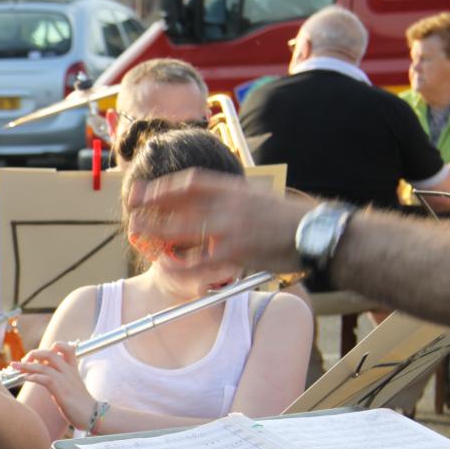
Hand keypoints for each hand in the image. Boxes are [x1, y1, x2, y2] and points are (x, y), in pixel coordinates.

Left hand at [12, 343, 95, 428]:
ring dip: (26, 365)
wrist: (92, 415)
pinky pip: (45, 379)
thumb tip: (43, 374)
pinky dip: (33, 377)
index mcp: (72, 368)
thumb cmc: (80, 403)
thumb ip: (59, 378)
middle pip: (50, 353)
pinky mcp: (61, 392)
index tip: (40, 355)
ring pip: (44, 366)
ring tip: (15, 366)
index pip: (66, 347)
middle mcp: (69, 371)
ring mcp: (65, 380)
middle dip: (33, 354)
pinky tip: (25, 378)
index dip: (52, 347)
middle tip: (22, 361)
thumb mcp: (70, 386)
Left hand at [126, 169, 309, 273]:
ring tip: (138, 235)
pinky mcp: (236, 254)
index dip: (164, 186)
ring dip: (157, 234)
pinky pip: (199, 262)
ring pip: (184, 232)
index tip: (144, 190)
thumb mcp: (258, 196)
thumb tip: (207, 197)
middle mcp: (230, 206)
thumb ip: (231, 197)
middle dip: (151, 208)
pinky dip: (180, 265)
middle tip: (131, 210)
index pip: (191, 182)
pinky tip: (166, 266)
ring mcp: (232, 230)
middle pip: (180, 206)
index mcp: (235, 189)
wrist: (317, 234)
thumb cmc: (288, 218)